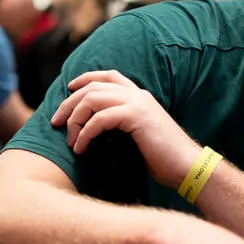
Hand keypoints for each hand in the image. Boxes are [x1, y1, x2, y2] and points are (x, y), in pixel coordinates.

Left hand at [52, 70, 199, 188]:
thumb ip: (121, 125)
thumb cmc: (164, 159)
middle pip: (92, 87)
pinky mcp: (136, 116)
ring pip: (92, 99)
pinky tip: (80, 148)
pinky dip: (85, 133)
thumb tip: (95, 129)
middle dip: (69, 103)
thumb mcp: (139, 135)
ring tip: (69, 140)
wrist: (188, 167)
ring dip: (74, 120)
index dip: (85, 78)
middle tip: (55, 121)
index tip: (68, 89)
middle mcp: (138, 94)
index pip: (108, 76)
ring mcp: (137, 103)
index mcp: (140, 96)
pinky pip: (100, 118)